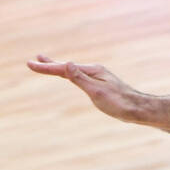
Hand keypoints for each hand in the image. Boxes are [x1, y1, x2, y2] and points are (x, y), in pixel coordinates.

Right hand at [26, 54, 143, 122]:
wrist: (139, 110)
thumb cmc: (119, 103)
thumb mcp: (97, 92)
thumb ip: (80, 79)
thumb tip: (66, 63)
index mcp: (91, 71)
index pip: (63, 68)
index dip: (46, 67)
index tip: (30, 64)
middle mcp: (95, 71)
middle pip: (68, 67)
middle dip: (51, 64)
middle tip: (37, 59)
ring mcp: (99, 78)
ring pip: (75, 72)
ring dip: (61, 68)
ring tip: (51, 65)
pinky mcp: (103, 85)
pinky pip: (82, 78)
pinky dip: (72, 76)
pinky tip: (74, 77)